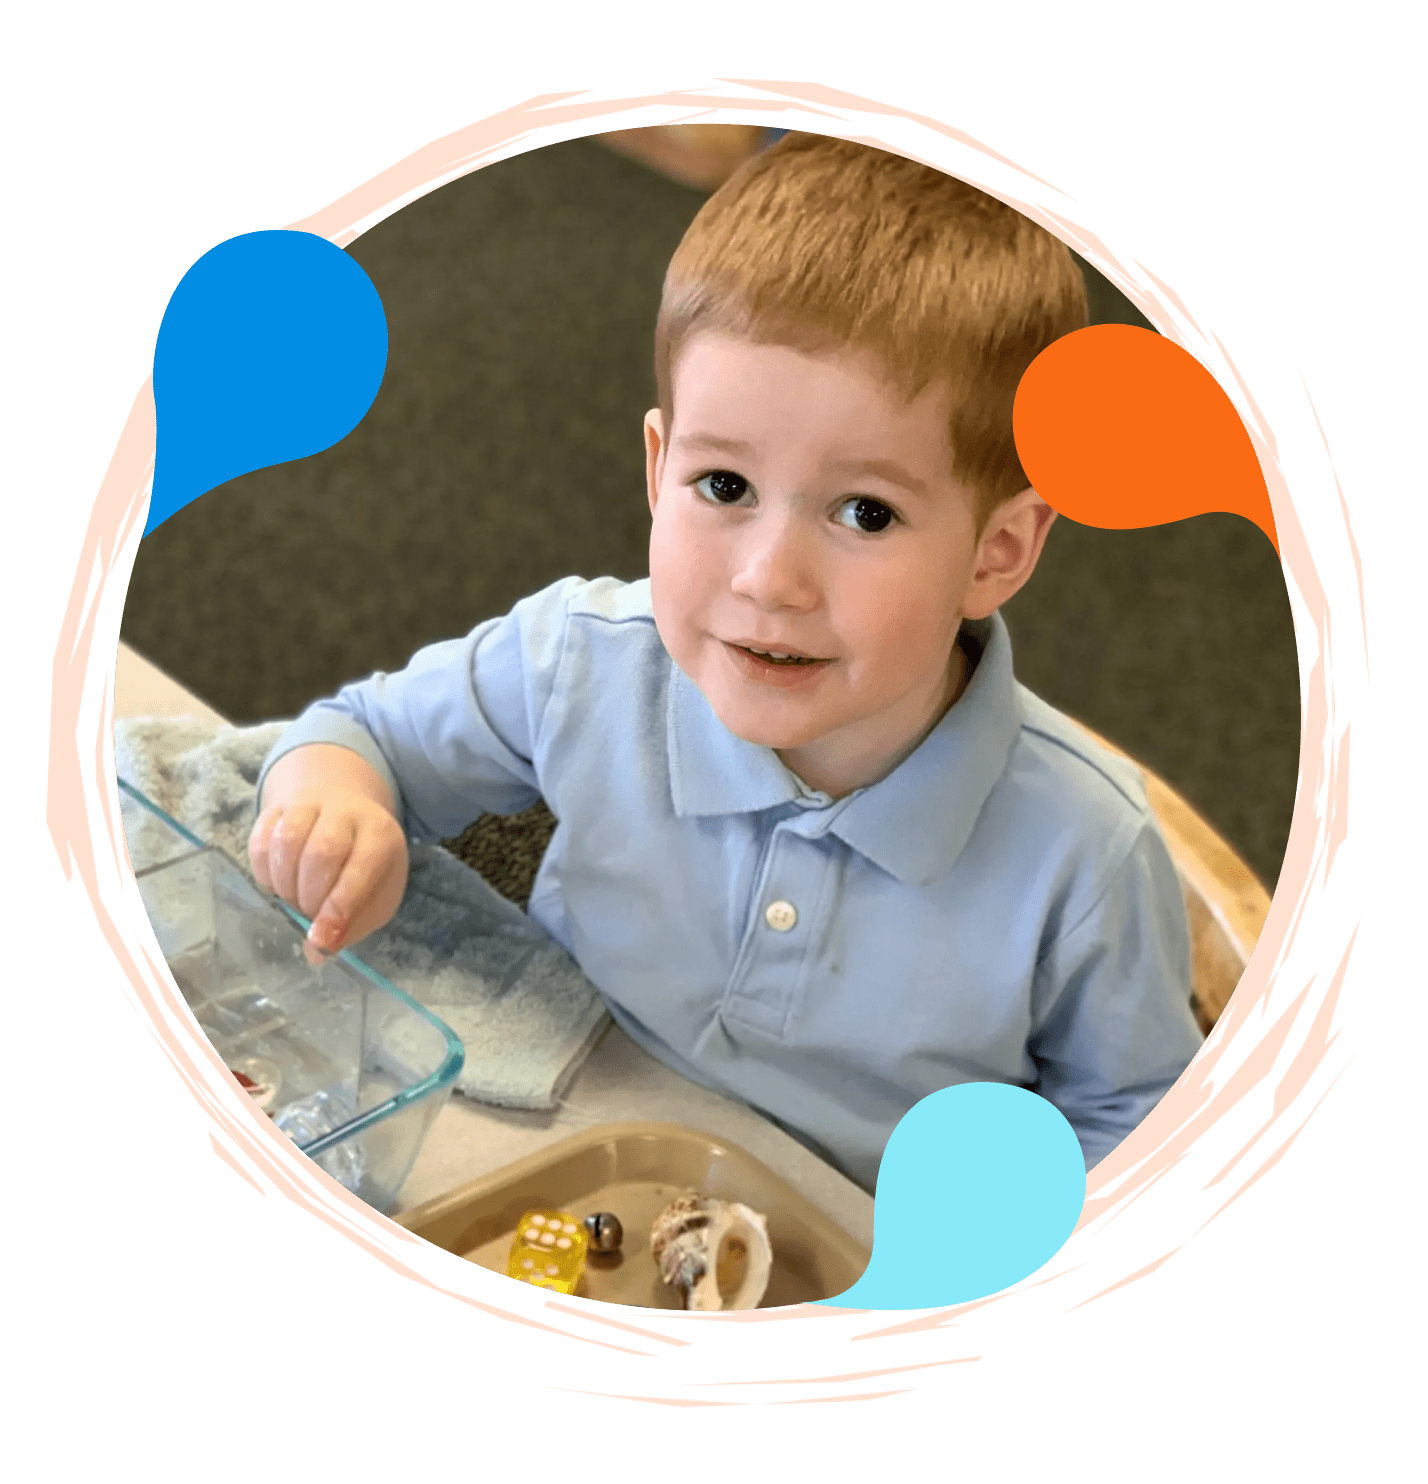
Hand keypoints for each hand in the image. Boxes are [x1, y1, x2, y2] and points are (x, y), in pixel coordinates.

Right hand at [248, 747, 408, 955]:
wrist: (350, 815)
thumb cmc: (367, 866)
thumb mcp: (375, 896)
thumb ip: (352, 926)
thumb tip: (317, 952)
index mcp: (381, 834)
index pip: (360, 867)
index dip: (338, 907)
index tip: (320, 938)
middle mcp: (347, 812)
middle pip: (321, 853)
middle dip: (309, 896)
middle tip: (309, 912)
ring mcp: (311, 804)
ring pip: (286, 842)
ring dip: (284, 884)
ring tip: (294, 898)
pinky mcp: (279, 807)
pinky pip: (261, 839)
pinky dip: (263, 870)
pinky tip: (276, 882)